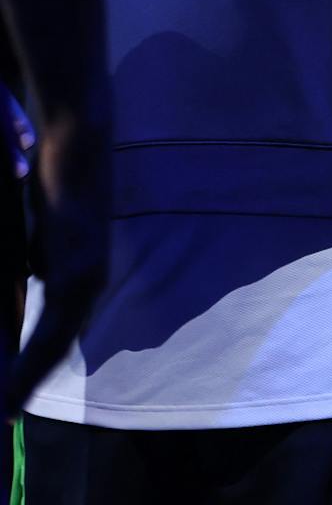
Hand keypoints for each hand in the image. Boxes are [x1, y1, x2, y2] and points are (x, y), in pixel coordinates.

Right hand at [6, 109, 109, 413]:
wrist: (75, 145)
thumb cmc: (53, 186)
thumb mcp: (38, 238)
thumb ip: (34, 266)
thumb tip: (23, 284)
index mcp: (81, 276)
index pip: (58, 333)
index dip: (34, 366)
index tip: (12, 398)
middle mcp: (91, 280)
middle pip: (58, 346)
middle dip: (28, 382)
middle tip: (4, 417)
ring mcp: (88, 274)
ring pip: (57, 342)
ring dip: (28, 378)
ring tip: (5, 409)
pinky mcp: (77, 266)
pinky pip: (54, 322)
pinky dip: (34, 355)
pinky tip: (15, 378)